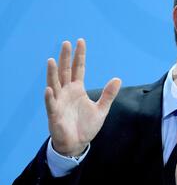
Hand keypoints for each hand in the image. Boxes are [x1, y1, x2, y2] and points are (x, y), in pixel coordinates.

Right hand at [44, 39, 120, 156]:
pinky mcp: (54, 114)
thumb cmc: (86, 126)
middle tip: (66, 43)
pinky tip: (49, 89)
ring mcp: (59, 102)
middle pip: (65, 72)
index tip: (80, 41)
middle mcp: (66, 92)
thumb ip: (108, 94)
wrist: (77, 143)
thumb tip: (118, 79)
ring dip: (52, 73)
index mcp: (77, 89)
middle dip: (65, 58)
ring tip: (52, 60)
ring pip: (54, 84)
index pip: (78, 69)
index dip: (79, 56)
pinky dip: (50, 97)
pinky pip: (51, 104)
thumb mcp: (101, 109)